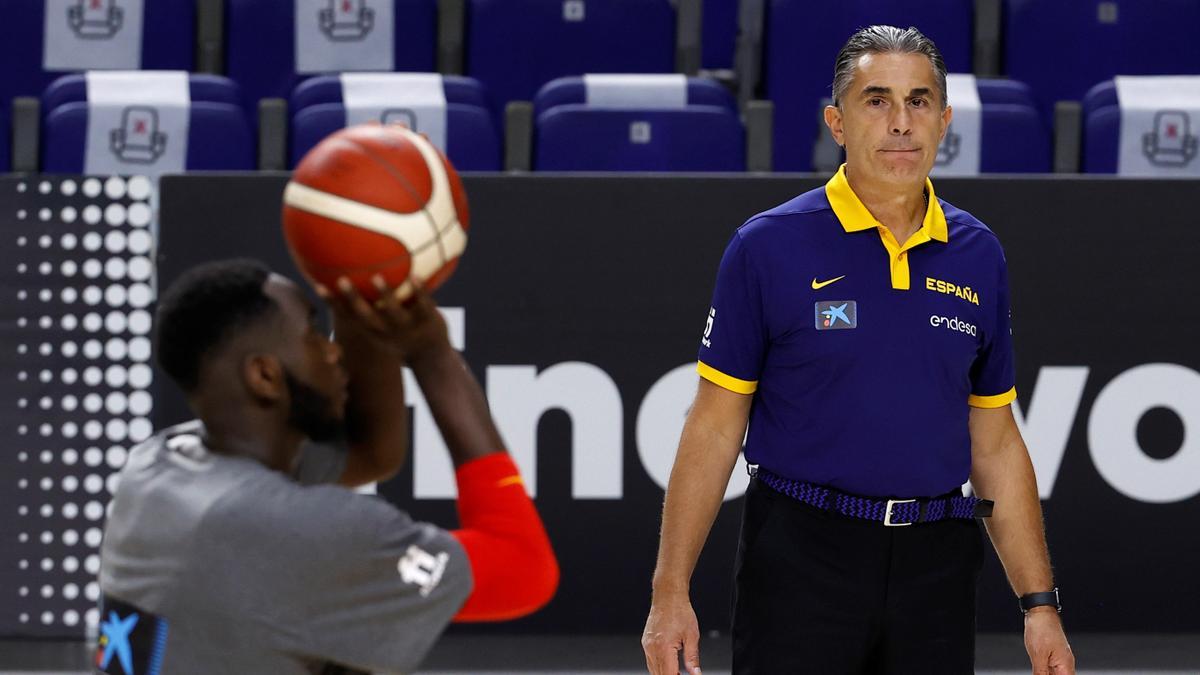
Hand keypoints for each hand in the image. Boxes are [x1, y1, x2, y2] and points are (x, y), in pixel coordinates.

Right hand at [316, 276, 449, 361]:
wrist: (431, 358)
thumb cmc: (401, 336)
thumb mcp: (382, 329)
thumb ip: (370, 308)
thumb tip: (355, 276)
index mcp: (372, 331)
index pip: (348, 317)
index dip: (333, 303)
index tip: (318, 285)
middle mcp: (387, 331)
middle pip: (366, 316)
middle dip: (353, 299)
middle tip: (341, 279)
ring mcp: (407, 327)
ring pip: (394, 312)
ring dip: (385, 295)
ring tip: (377, 277)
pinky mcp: (428, 321)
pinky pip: (423, 305)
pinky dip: (420, 291)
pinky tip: (416, 275)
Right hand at [641, 595, 701, 674]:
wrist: (668, 596)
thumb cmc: (680, 611)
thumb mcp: (692, 636)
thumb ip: (692, 658)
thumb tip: (696, 673)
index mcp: (664, 647)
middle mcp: (652, 648)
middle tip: (682, 674)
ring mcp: (647, 645)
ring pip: (653, 670)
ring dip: (664, 674)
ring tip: (677, 672)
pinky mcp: (646, 642)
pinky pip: (650, 661)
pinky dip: (659, 667)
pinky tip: (669, 666)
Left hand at [1024, 608, 1074, 673]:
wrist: (1039, 612)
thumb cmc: (1041, 629)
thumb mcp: (1038, 655)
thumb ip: (1040, 673)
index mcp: (1066, 665)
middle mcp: (1065, 663)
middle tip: (1038, 672)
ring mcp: (1058, 658)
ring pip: (1054, 674)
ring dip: (1045, 674)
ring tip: (1037, 670)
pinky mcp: (1051, 654)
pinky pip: (1049, 668)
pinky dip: (1044, 671)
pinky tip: (1037, 670)